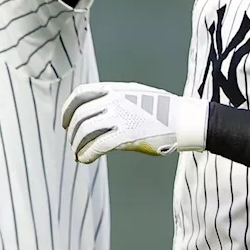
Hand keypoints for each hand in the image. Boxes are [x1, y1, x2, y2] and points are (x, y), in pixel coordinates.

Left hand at [61, 82, 209, 163]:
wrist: (184, 120)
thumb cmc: (164, 110)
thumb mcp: (137, 94)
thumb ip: (116, 99)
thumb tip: (99, 110)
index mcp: (116, 89)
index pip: (81, 94)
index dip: (67, 109)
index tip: (65, 122)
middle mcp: (116, 100)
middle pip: (80, 115)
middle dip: (72, 132)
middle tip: (73, 143)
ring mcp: (121, 117)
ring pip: (85, 131)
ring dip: (77, 145)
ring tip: (78, 153)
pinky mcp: (127, 136)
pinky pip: (97, 145)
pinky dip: (87, 154)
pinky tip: (85, 160)